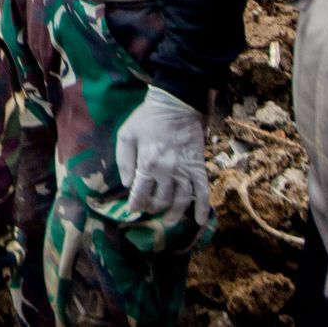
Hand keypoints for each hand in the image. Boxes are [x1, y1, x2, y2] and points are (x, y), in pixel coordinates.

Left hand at [115, 86, 210, 222]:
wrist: (175, 105)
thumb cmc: (147, 119)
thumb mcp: (126, 135)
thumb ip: (124, 160)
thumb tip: (127, 184)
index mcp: (148, 163)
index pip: (141, 192)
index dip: (135, 204)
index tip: (131, 210)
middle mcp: (168, 171)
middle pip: (161, 200)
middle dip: (152, 208)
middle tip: (148, 209)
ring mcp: (186, 171)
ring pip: (182, 201)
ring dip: (174, 214)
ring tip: (168, 221)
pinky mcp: (199, 168)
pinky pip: (203, 192)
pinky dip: (203, 208)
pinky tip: (200, 220)